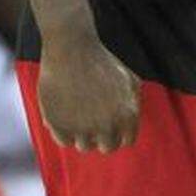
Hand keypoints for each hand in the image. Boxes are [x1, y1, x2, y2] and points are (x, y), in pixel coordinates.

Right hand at [37, 32, 140, 151]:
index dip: (118, 133)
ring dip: (82, 133)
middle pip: (107, 147)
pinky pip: (64, 141)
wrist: (72, 48)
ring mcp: (83, 128)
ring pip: (84, 146)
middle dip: (101, 136)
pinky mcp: (60, 126)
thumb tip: (130, 127)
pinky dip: (63, 131)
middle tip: (92, 121)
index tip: (109, 124)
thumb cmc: (101, 61)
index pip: (126, 141)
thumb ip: (134, 104)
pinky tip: (63, 113)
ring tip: (77, 111)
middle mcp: (108, 125)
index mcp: (128, 115)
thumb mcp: (129, 79)